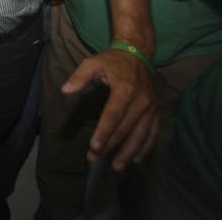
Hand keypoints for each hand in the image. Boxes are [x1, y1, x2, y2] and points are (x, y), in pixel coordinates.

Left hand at [61, 49, 157, 171]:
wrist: (138, 54)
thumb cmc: (111, 61)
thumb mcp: (92, 63)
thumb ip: (79, 77)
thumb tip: (64, 91)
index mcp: (125, 90)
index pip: (113, 116)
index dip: (104, 133)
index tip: (94, 148)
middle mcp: (141, 101)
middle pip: (125, 128)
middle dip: (110, 146)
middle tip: (95, 159)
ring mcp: (151, 107)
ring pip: (140, 135)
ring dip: (128, 152)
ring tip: (116, 167)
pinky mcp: (156, 111)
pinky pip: (153, 133)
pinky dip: (145, 147)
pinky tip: (136, 159)